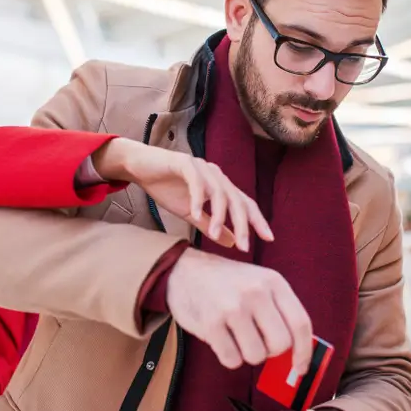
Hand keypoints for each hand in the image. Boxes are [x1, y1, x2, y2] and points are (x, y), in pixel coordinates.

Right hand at [91, 138, 272, 251]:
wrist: (141, 167)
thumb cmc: (167, 187)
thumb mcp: (192, 212)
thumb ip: (211, 226)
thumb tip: (232, 243)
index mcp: (221, 187)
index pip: (245, 204)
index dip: (257, 220)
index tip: (269, 239)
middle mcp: (216, 175)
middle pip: (237, 200)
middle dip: (243, 224)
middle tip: (244, 247)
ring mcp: (202, 168)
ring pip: (219, 192)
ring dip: (218, 215)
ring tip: (214, 235)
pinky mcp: (184, 163)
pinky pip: (196, 182)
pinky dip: (198, 198)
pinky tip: (195, 214)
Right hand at [165, 249, 312, 373]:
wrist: (185, 270)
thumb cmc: (227, 283)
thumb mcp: (259, 283)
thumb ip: (279, 311)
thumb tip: (297, 353)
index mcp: (273, 281)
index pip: (300, 323)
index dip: (304, 351)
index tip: (300, 368)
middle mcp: (255, 292)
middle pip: (280, 344)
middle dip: (270, 351)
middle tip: (258, 341)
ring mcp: (233, 307)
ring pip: (256, 356)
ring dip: (247, 354)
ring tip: (236, 336)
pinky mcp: (211, 322)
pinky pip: (232, 359)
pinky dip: (229, 357)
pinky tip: (222, 339)